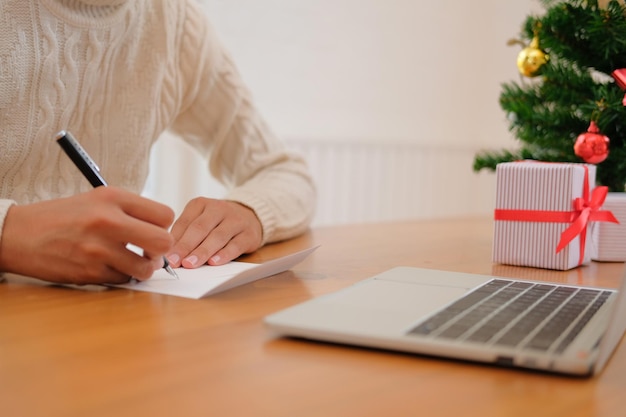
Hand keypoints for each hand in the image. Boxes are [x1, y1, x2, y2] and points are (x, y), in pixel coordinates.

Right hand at [0, 187, 174, 283]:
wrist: (18, 234)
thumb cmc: (63, 216)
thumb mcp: (97, 199)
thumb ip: (131, 210)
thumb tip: (163, 229)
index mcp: (112, 197)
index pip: (165, 215)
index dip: (165, 227)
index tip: (155, 231)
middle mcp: (107, 221)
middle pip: (163, 242)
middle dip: (162, 251)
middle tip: (151, 252)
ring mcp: (97, 248)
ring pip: (145, 268)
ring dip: (143, 269)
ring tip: (134, 262)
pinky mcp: (89, 272)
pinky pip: (123, 280)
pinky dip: (122, 277)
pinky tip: (112, 267)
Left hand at [166, 198, 262, 267]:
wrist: (250, 216)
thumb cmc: (217, 223)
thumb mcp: (199, 220)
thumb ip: (185, 234)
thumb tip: (169, 254)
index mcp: (201, 204)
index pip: (185, 222)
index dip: (174, 240)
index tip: (164, 256)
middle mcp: (219, 209)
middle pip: (200, 228)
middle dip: (186, 246)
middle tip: (174, 261)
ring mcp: (236, 220)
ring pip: (218, 236)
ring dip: (202, 251)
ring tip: (190, 264)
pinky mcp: (249, 234)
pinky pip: (236, 245)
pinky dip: (224, 254)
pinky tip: (214, 262)